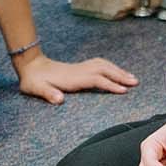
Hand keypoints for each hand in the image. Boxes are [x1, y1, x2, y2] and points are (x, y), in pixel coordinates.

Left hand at [15, 53, 137, 104]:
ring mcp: (80, 68)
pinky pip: (100, 65)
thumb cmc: (33, 81)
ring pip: (103, 66)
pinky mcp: (80, 68)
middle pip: (104, 70)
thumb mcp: (36, 89)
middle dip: (120, 75)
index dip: (109, 84)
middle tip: (135, 83)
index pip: (96, 80)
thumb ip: (47, 94)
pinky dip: (111, 68)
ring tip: (131, 78)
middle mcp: (79, 71)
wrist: (30, 66)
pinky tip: (116, 72)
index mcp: (72, 78)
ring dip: (118, 70)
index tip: (123, 90)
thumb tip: (59, 100)